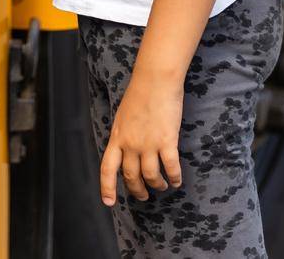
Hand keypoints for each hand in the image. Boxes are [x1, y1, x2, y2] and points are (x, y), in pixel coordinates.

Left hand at [99, 72, 183, 205]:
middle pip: (131, 176)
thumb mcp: (123, 116)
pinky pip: (170, 167)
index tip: (109, 203)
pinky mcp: (166, 140)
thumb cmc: (140, 93)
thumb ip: (123, 135)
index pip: (107, 169)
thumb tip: (126, 151)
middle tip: (143, 195)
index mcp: (117, 137)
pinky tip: (176, 180)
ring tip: (162, 186)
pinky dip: (174, 177)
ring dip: (157, 184)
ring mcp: (148, 143)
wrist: (155, 79)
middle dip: (137, 190)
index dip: (107, 188)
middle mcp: (130, 144)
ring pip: (150, 175)